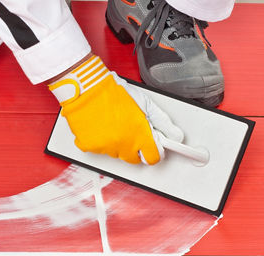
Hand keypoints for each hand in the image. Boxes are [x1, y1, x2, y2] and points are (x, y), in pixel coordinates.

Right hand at [48, 55, 182, 164]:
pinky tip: (100, 127)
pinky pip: (99, 150)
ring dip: (117, 143)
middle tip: (130, 131)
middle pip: (134, 158)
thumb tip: (175, 135)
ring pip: (116, 154)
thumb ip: (162, 122)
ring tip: (113, 124)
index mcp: (139, 134)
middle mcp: (123, 144)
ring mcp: (105, 147)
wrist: (87, 88)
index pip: (153, 157)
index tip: (153, 146)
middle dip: (135, 147)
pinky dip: (100, 141)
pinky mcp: (90, 146)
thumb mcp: (144, 103)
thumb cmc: (113, 92)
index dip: (154, 151)